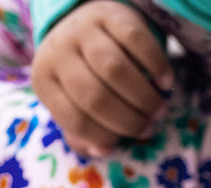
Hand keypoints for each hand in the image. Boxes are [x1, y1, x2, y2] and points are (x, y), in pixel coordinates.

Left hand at [32, 0, 172, 157]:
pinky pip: (136, 41)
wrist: (84, 26)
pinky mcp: (108, 12)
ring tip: (159, 109)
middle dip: (129, 120)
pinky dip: (156, 66)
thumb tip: (101, 150)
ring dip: (144, 98)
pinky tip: (166, 83)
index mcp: (44, 81)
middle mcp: (57, 52)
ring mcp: (82, 29)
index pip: (75, 119)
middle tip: (149, 127)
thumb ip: (83, 132)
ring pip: (115, 70)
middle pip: (96, 97)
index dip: (106, 136)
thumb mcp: (74, 103)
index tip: (127, 140)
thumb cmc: (84, 75)